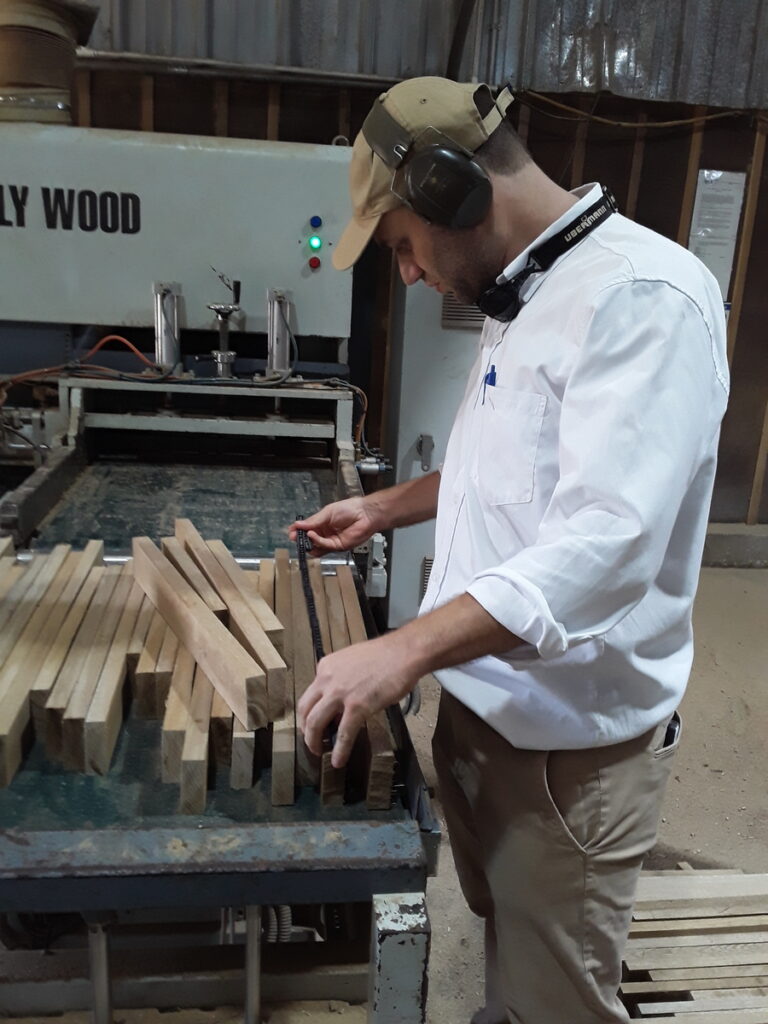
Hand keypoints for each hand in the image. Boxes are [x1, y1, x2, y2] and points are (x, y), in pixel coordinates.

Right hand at [288, 497, 382, 555]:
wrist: (365, 514)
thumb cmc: (350, 509)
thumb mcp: (327, 512)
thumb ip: (313, 520)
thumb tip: (298, 524)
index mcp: (323, 523)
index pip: (308, 529)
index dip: (299, 531)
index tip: (291, 531)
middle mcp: (326, 533)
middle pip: (310, 540)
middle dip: (301, 539)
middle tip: (293, 536)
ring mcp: (332, 541)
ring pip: (316, 546)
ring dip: (308, 542)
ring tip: (303, 536)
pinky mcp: (338, 547)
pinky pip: (325, 546)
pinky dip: (317, 541)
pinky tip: (312, 535)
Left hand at [297, 634, 418, 767]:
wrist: (404, 653)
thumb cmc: (385, 656)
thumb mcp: (352, 661)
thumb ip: (342, 678)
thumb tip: (342, 698)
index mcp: (326, 667)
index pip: (310, 694)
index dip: (311, 712)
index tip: (317, 723)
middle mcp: (327, 679)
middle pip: (305, 710)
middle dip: (306, 730)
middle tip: (312, 741)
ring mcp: (340, 693)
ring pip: (315, 723)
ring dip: (314, 742)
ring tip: (319, 753)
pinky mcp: (357, 707)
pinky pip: (343, 734)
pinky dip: (339, 751)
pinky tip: (338, 761)